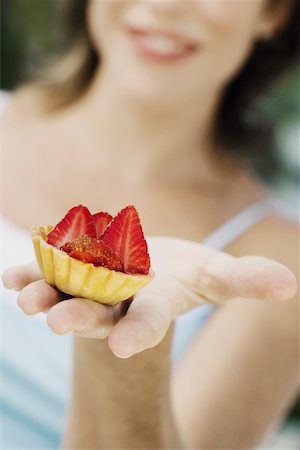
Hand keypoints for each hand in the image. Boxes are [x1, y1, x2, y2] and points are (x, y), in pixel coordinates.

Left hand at [2, 236, 296, 357]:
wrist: (144, 272)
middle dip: (80, 319)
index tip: (123, 345)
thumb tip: (289, 285)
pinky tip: (9, 277)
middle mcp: (116, 302)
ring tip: (27, 300)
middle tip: (58, 324)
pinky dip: (27, 274)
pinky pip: (45, 274)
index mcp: (151, 305)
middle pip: (97, 313)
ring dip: (43, 297)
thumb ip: (244, 281)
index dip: (139, 332)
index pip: (147, 322)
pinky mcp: (68, 272)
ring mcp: (88, 289)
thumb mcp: (214, 275)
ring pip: (63, 296)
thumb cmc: (182, 276)